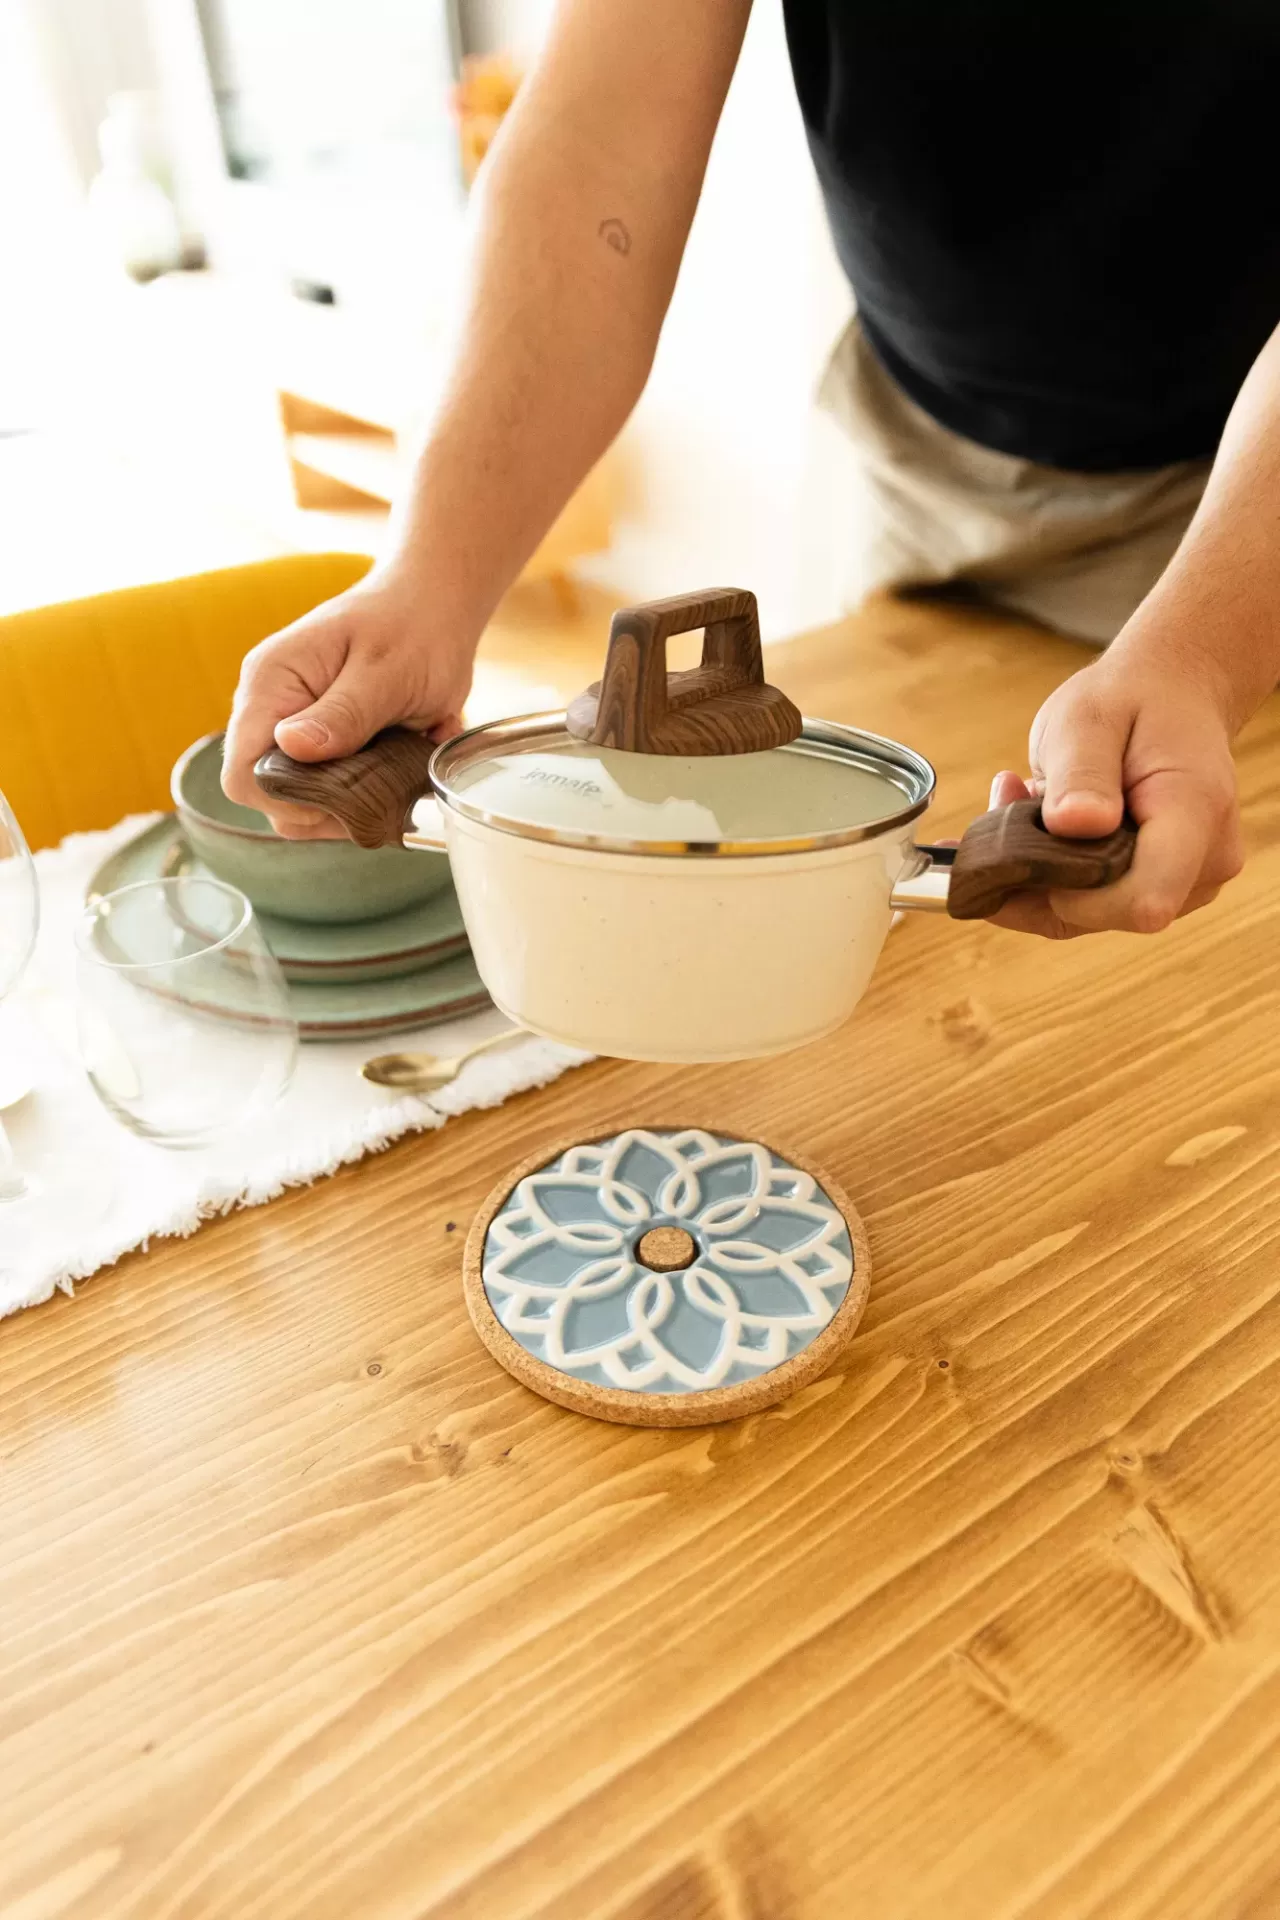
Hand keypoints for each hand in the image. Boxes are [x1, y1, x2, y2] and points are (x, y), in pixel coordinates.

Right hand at [222, 567, 472, 838]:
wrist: (433, 603)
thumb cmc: (413, 625)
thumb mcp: (387, 672)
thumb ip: (344, 713)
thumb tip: (292, 747)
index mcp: (270, 684)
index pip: (242, 774)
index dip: (287, 802)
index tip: (345, 797)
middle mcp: (270, 708)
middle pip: (269, 794)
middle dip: (326, 807)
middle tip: (384, 788)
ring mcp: (291, 724)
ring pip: (300, 799)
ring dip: (350, 802)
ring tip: (395, 769)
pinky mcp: (318, 739)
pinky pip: (327, 787)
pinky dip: (364, 790)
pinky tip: (397, 762)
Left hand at [987, 646, 1243, 938]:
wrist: (1174, 697)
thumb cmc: (1132, 701)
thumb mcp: (1090, 718)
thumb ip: (1083, 772)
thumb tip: (1075, 824)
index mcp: (1195, 814)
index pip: (1142, 900)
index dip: (1072, 893)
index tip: (1033, 838)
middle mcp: (1204, 864)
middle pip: (1108, 913)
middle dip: (1040, 872)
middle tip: (1011, 798)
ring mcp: (1186, 885)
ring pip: (1088, 916)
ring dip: (1038, 870)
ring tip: (1027, 798)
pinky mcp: (1158, 891)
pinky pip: (1088, 907)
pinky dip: (1049, 874)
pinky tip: (1037, 821)